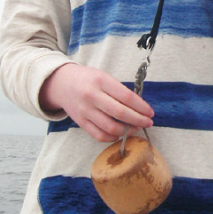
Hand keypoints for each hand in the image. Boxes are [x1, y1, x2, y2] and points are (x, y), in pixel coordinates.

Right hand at [39, 63, 153, 141]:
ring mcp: (85, 111)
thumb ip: (119, 90)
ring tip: (136, 129)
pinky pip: (99, 135)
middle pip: (120, 113)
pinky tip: (120, 134)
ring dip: (127, 131)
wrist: (62, 83)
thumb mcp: (104, 76)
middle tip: (148, 122)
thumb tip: (139, 106)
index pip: (126, 96)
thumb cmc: (88, 79)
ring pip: (110, 127)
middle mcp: (92, 96)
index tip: (150, 112)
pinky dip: (112, 137)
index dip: (141, 106)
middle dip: (138, 120)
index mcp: (101, 81)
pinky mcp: (80, 122)